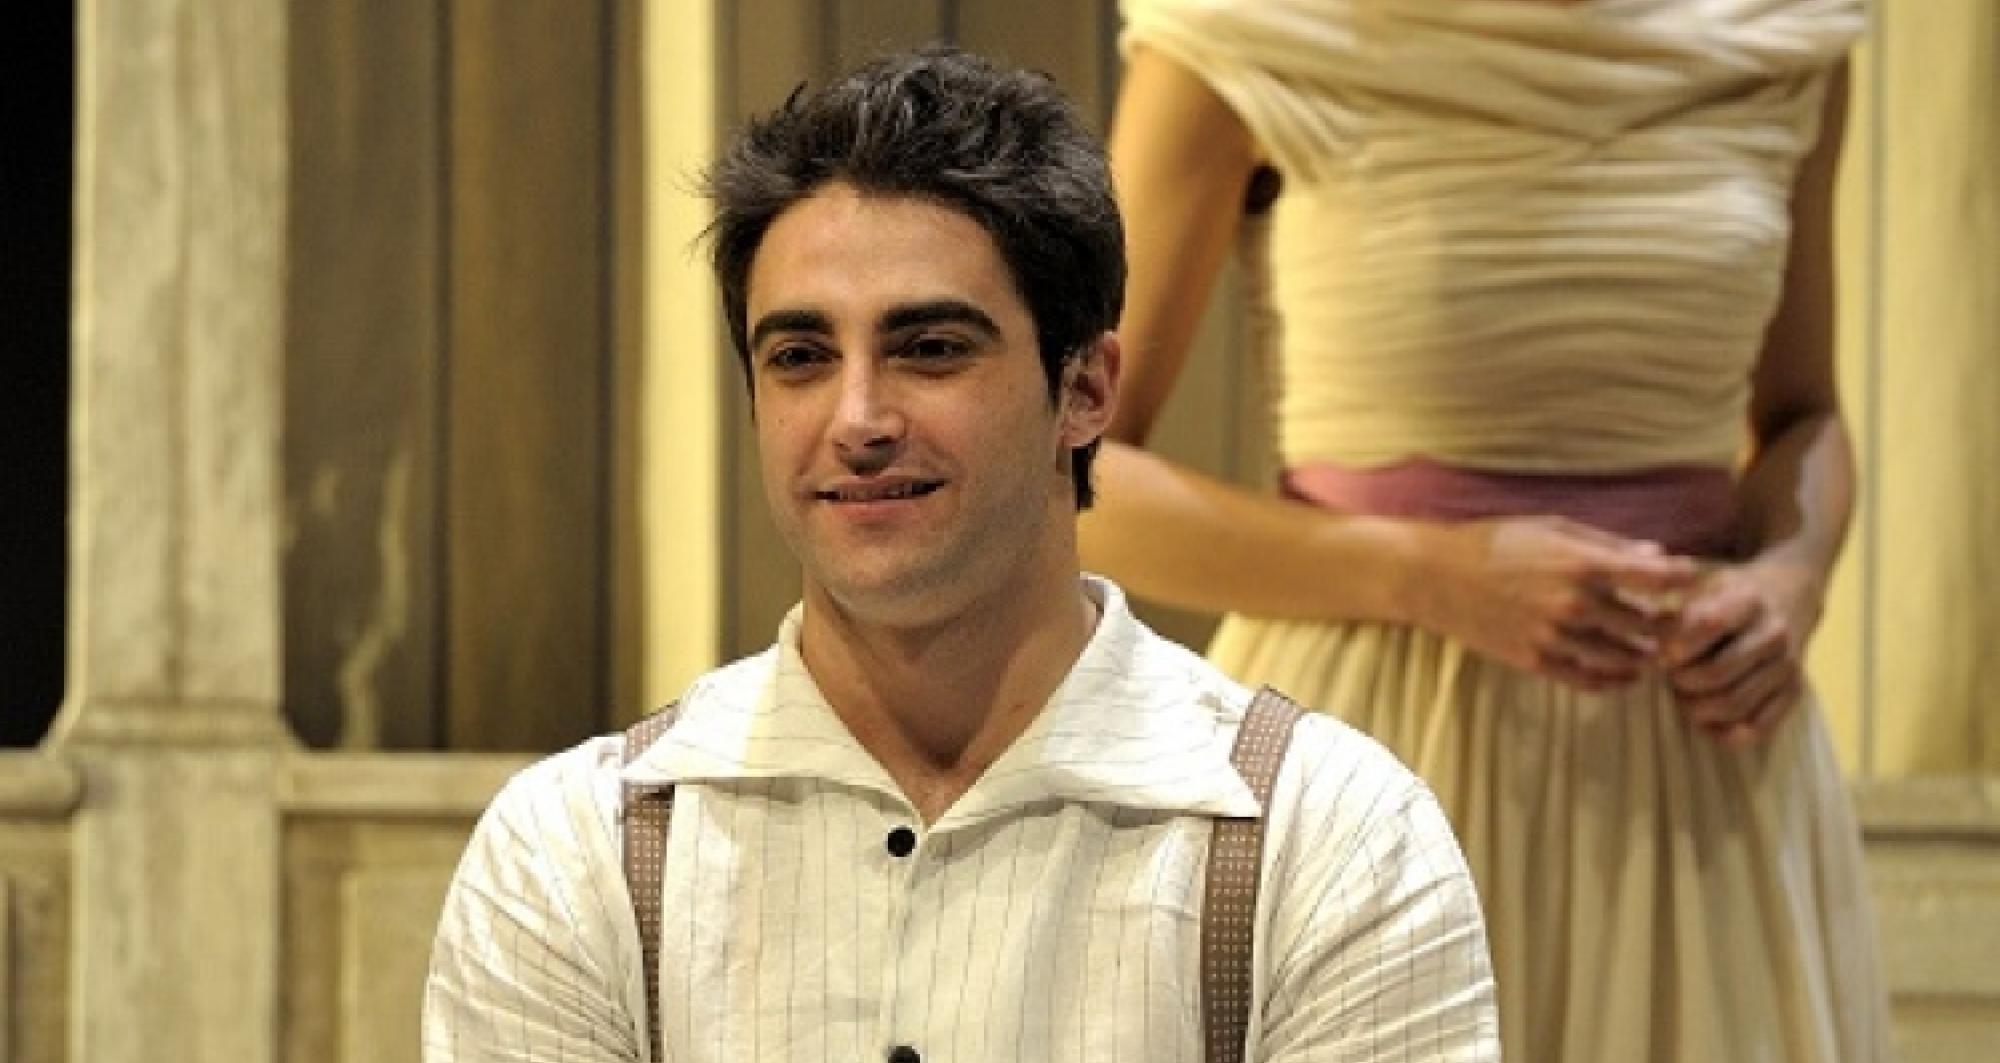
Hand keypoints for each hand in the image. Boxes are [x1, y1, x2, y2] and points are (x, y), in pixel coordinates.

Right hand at [1417, 517, 1701, 689]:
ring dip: (1646, 656)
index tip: (1693, 579)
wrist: (1435, 575)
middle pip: (1650, 625)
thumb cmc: (1494, 542)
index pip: (1657, 578)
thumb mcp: (1551, 528)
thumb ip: (1607, 544)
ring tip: (1652, 650)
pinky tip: (1624, 674)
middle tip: (1678, 622)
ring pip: (1624, 658)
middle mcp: (1574, 603)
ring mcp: (1554, 636)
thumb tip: (1657, 556)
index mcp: (1582, 563)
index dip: (1685, 579)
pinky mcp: (1534, 660)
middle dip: (1671, 624)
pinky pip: (1589, 680)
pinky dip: (1615, 681)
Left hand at [1660, 560, 1822, 746]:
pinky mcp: (1794, 692)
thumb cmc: (1729, 595)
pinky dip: (1726, 734)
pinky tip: (1705, 724)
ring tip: (1682, 697)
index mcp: (1748, 600)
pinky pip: (1761, 727)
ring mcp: (1787, 665)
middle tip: (1669, 679)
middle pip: (1718, 673)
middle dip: (1682, 683)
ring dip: (1697, 709)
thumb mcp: (1702, 586)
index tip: (1664, 655)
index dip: (1680, 645)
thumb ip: (1674, 611)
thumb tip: (1649, 644)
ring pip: (1735, 704)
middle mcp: (1774, 633)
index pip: (1712, 624)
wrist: (1788, 595)